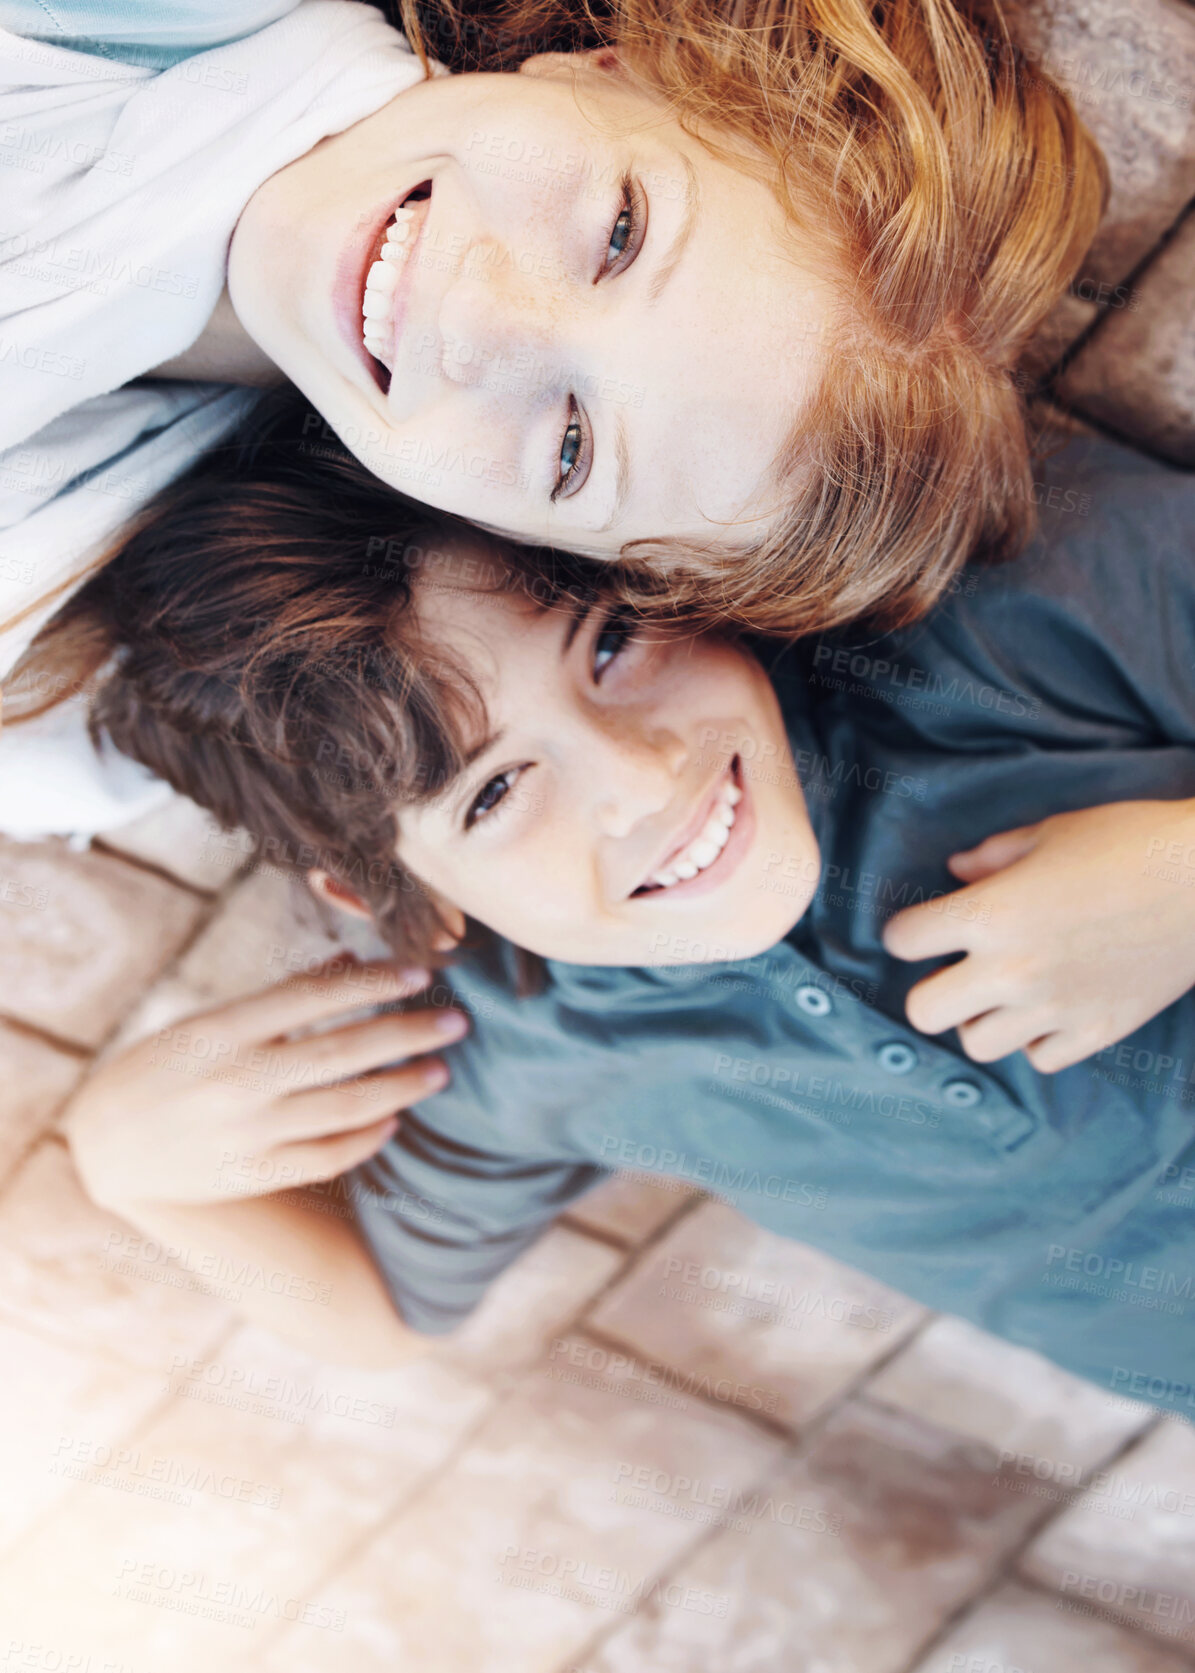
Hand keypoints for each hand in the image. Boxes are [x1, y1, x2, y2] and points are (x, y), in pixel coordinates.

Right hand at [64, 957, 467, 1208]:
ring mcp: (245, 1133)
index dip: (373, 985)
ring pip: (344, 1109)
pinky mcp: (251, 1176)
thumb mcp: (208, 1020)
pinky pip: (324, 1158)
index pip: (314, 998)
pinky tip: (394, 1120)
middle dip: (407, 1035)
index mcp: (223, 1029)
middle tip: (457, 1022)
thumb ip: (280, 998)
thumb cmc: (163, 1066)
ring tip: (439, 1071)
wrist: (103, 1145)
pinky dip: (366, 1139)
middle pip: (341, 1054)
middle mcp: (236, 1080)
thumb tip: (351, 963)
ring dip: (401, 1088)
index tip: (420, 975)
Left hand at [882, 800, 1194, 1072]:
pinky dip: (1037, 1040)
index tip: (923, 929)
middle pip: (924, 1011)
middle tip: (954, 971)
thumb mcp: (1053, 833)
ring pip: (976, 1044)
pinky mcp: (1096, 1031)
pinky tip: (1050, 1010)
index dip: (907, 932)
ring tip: (1003, 994)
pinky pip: (1039, 1059)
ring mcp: (1053, 1007)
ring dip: (982, 1018)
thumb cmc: (1131, 843)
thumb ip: (994, 856)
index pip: (903, 940)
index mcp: (991, 913)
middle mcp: (1011, 969)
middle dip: (930, 989)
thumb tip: (956, 871)